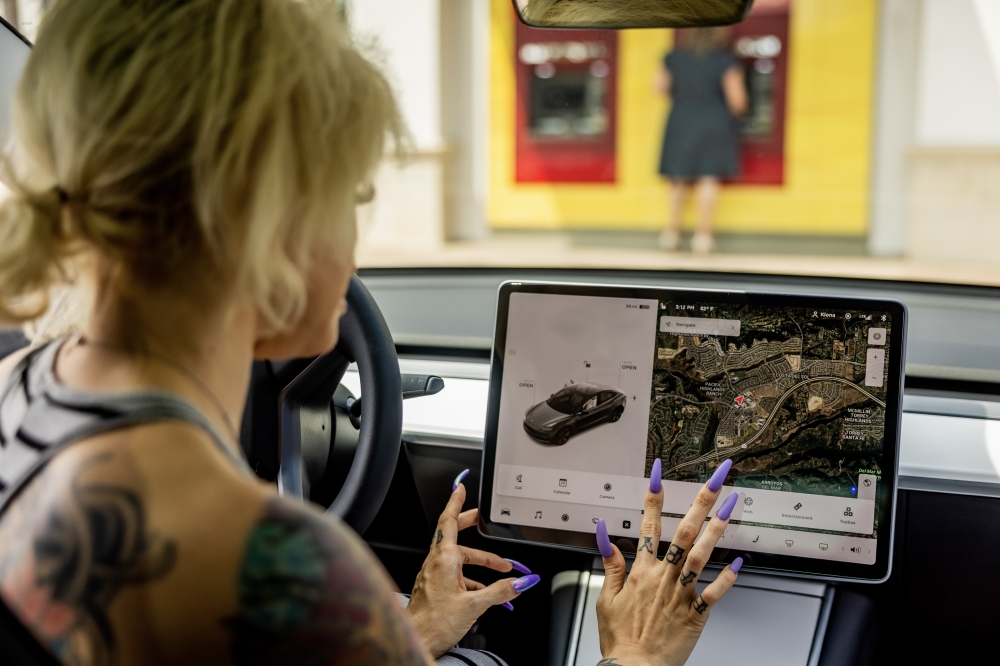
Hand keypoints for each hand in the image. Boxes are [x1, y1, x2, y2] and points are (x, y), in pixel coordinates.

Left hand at [406, 470, 540, 656]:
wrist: (415, 642)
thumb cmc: (434, 624)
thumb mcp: (474, 606)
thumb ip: (500, 592)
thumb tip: (520, 583)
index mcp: (443, 560)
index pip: (449, 521)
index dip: (456, 502)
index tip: (460, 488)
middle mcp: (436, 564)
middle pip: (455, 536)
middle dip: (471, 526)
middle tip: (483, 518)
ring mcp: (433, 576)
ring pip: (459, 560)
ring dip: (479, 563)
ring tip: (501, 573)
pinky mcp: (434, 589)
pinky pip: (455, 576)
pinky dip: (472, 579)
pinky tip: (485, 592)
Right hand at [594, 458, 741, 665]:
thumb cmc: (621, 638)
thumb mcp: (605, 598)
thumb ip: (610, 563)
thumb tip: (604, 533)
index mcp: (641, 571)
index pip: (648, 524)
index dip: (653, 497)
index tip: (659, 474)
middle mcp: (664, 577)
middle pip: (684, 531)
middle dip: (701, 501)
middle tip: (716, 479)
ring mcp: (682, 593)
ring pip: (702, 554)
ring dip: (718, 528)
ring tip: (732, 505)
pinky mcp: (696, 613)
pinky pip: (715, 593)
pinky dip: (728, 578)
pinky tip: (740, 562)